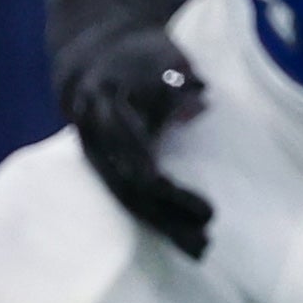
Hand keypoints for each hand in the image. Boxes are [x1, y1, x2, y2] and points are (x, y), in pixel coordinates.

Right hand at [56, 15, 213, 255]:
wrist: (93, 52)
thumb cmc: (142, 54)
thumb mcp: (167, 60)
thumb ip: (179, 82)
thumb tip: (198, 101)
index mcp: (111, 109)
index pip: (142, 167)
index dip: (173, 195)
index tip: (208, 213)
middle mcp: (97, 138)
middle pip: (134, 191)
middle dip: (170, 221)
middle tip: (206, 244)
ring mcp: (94, 154)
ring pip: (128, 199)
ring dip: (163, 225)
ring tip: (196, 250)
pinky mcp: (100, 164)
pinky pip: (124, 195)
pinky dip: (152, 215)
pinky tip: (176, 233)